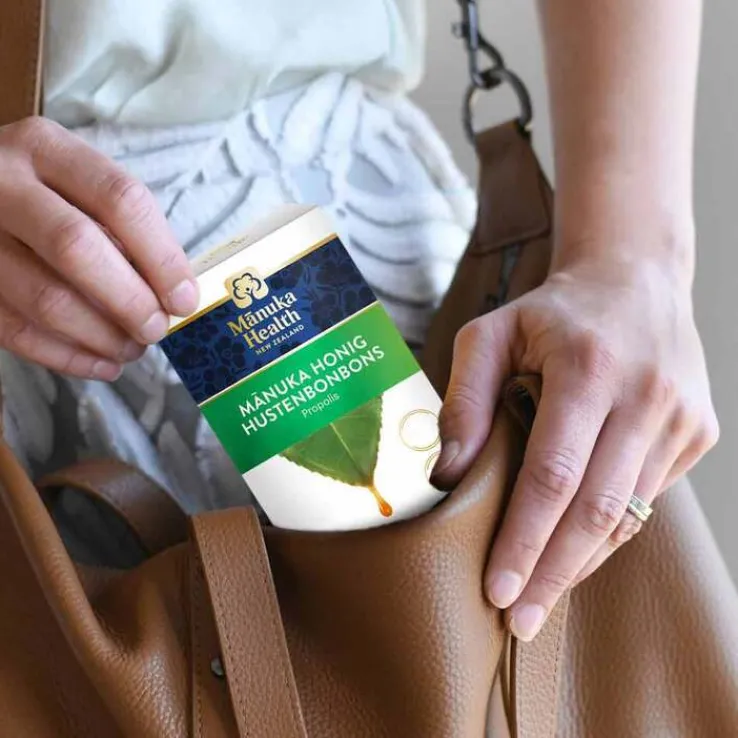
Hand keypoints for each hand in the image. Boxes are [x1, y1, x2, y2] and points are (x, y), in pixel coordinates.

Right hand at [0, 117, 198, 379]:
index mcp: (44, 148)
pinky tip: (101, 365)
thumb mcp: (75, 183)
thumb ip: (119, 226)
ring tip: (132, 349)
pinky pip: (15, 331)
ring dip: (101, 337)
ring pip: (44, 298)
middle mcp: (0, 183)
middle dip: (130, 300)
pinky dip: (67, 357)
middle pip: (77, 248)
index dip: (162, 257)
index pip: (120, 199)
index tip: (185, 299)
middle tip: (156, 329)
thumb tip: (173, 292)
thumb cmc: (39, 194)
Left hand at [432, 253, 718, 640]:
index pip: (553, 474)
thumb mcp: (490, 334)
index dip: (524, 538)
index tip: (496, 589)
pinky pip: (645, 500)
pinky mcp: (696, 433)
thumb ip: (464, 399)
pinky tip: (573, 554)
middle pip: (596, 510)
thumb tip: (448, 474)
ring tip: (540, 598)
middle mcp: (645, 396)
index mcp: (589, 367)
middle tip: (518, 621)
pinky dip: (606, 534)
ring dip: (580, 562)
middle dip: (553, 572)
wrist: (635, 280)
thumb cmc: (552, 312)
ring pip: (627, 514)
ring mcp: (679, 418)